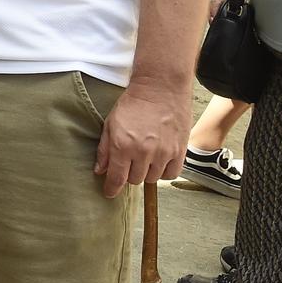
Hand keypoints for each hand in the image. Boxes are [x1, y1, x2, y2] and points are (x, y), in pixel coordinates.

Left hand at [93, 80, 190, 196]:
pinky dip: (164, 171)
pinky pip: (172, 173)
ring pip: (153, 178)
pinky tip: (159, 162)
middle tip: (130, 161)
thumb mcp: (110, 124)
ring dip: (146, 172)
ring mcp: (163, 152)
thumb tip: (101, 171)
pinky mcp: (180, 150)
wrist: (160, 89)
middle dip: (129, 174)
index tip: (109, 193)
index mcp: (123, 146)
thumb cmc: (132, 104)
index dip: (112, 189)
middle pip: (135, 180)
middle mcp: (143, 152)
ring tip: (145, 157)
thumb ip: (105, 150)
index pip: (117, 178)